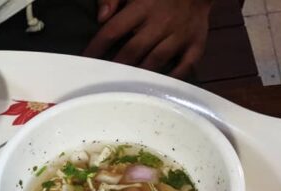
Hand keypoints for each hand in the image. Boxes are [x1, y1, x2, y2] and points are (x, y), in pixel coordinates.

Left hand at [84, 0, 212, 78]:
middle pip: (133, 50)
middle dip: (115, 68)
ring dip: (138, 77)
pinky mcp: (196, 43)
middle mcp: (161, 22)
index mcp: (143, 7)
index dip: (96, 49)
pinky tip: (157, 90)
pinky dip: (172, 79)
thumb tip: (100, 17)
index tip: (83, 63)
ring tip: (122, 91)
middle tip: (101, 83)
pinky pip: (185, 65)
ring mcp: (180, 35)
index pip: (113, 31)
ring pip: (156, 61)